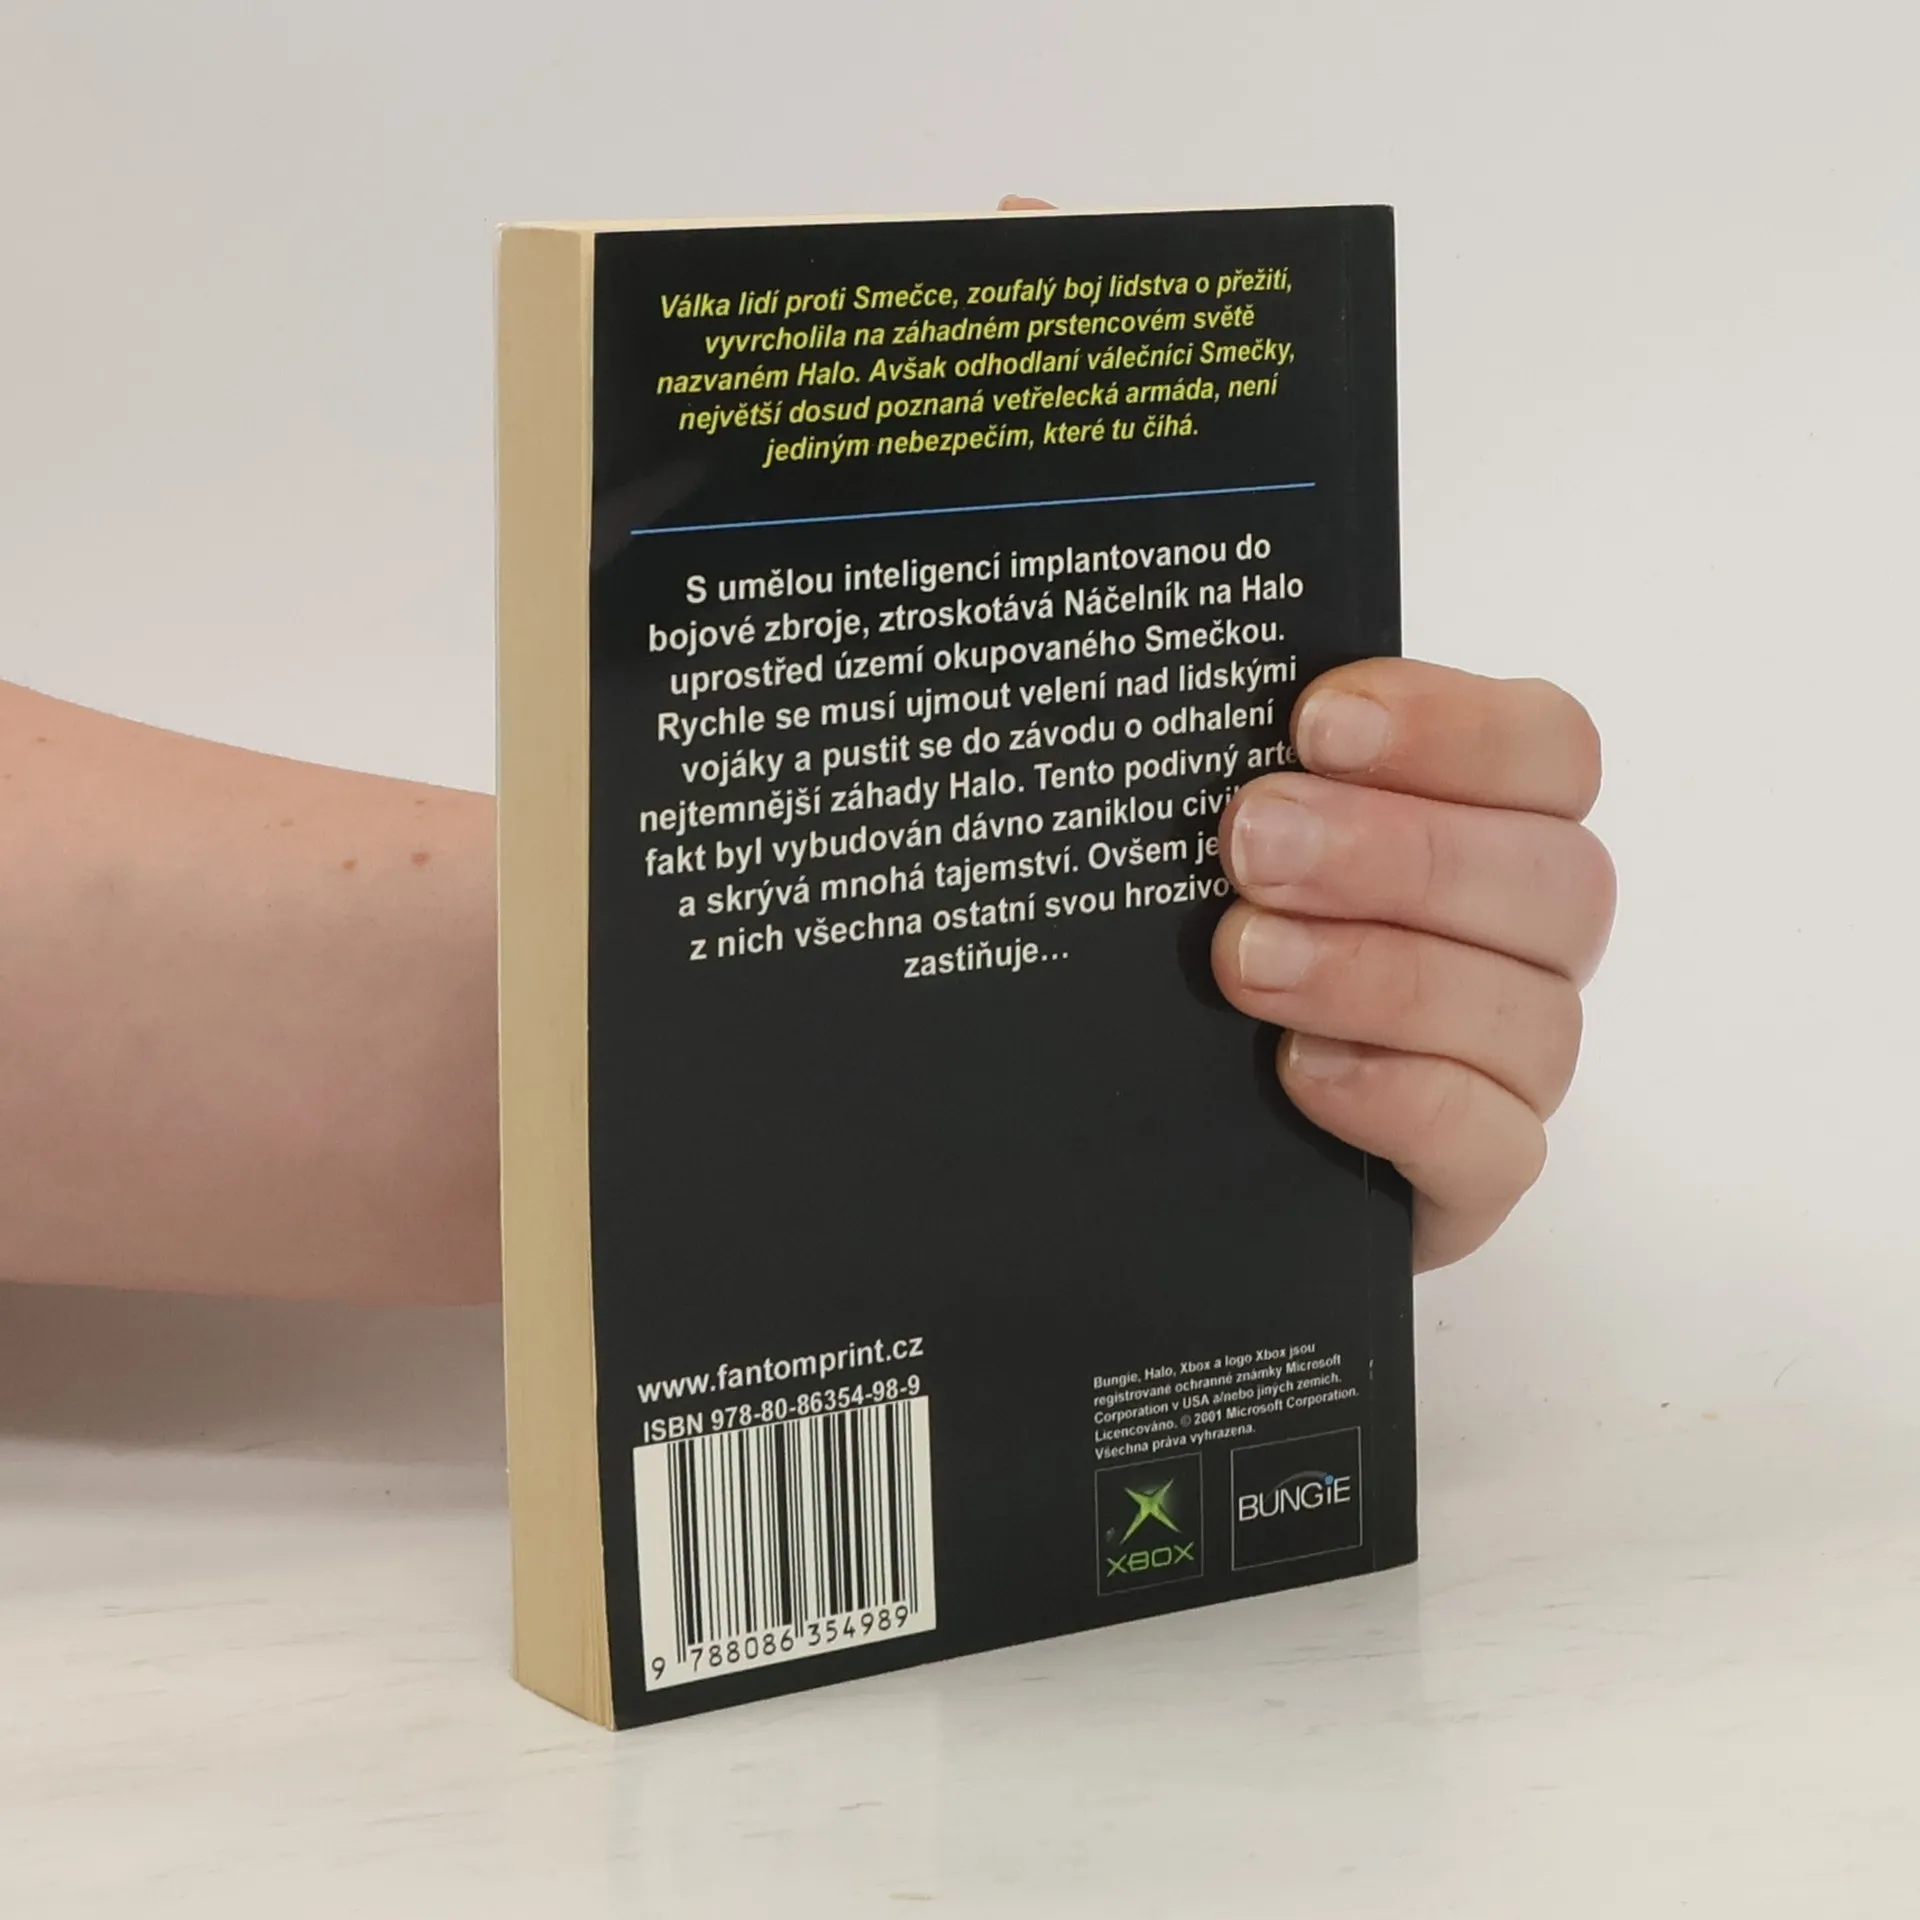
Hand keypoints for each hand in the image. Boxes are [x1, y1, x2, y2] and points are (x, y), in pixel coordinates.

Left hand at [1210, 660, 1614, 1270]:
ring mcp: (1519, 1061)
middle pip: (1552, 879)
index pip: (1547, 750)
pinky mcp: (1482, 1171)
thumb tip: (1191, 713)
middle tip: (1252, 842)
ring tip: (1246, 960)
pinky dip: (1401, 1096)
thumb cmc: (1232, 940)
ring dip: (1380, 972)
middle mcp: (1531, 939)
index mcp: (1500, 825)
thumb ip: (1258, 781)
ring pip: (1527, 1012)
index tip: (1316, 724)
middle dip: (1395, 851)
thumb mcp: (1238, 848)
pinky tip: (1303, 1068)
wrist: (1196, 1123)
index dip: (1449, 727)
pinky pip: (1493, 1141)